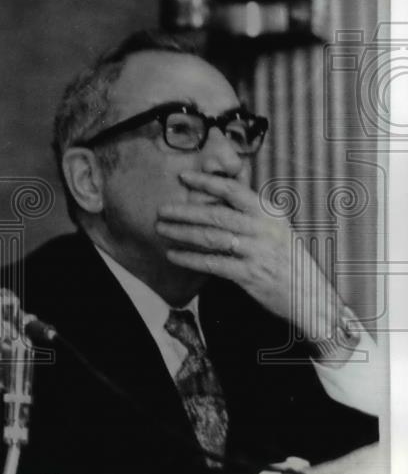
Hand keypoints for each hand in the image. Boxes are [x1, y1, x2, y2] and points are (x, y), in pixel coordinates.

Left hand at [155, 170, 346, 345]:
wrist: (310, 296)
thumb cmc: (287, 258)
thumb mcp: (275, 227)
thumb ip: (249, 210)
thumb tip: (218, 189)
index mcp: (269, 212)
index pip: (233, 190)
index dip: (206, 181)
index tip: (183, 177)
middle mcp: (264, 228)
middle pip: (216, 214)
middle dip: (185, 211)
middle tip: (162, 210)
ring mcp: (258, 251)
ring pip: (211, 237)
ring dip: (182, 233)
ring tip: (162, 229)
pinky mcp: (250, 274)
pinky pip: (213, 263)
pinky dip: (190, 258)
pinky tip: (174, 255)